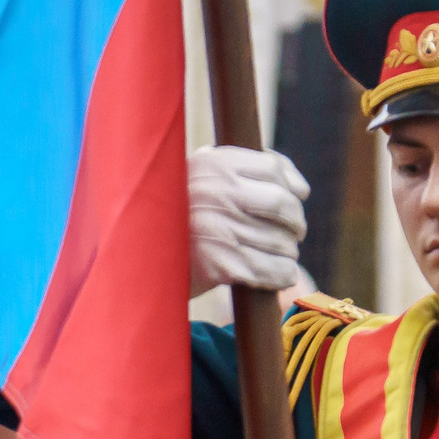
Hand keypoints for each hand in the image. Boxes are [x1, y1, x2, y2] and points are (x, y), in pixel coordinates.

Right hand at [189, 144, 309, 296]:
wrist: (139, 255)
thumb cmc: (178, 216)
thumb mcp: (200, 176)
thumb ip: (243, 169)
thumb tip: (298, 186)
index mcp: (212, 164)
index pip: (273, 167)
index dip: (293, 185)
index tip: (298, 196)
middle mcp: (216, 193)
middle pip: (283, 204)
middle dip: (296, 222)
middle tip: (295, 232)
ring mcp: (219, 229)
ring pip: (282, 241)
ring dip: (288, 253)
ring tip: (279, 254)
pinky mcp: (220, 265)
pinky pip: (273, 270)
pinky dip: (283, 275)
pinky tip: (279, 275)